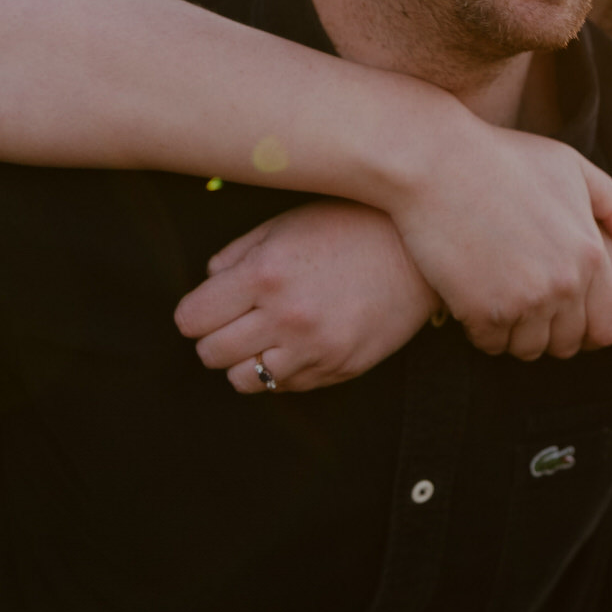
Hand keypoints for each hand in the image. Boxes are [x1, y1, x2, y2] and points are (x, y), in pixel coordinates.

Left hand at [175, 202, 435, 393]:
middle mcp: (286, 316)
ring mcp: (315, 348)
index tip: (208, 306)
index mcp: (265, 274)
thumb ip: (238, 254)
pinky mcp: (339, 368)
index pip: (192, 319)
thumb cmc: (349, 227)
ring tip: (264, 337)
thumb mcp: (286, 224)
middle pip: (211, 353)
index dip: (195, 312)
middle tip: (235, 320)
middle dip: (215, 336)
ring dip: (245, 360)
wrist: (418, 251)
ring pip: (243, 380)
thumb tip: (209, 284)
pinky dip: (282, 368)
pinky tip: (299, 341)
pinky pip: (286, 386)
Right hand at [389, 120, 611, 359]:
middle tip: (523, 304)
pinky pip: (490, 344)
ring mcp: (524, 301)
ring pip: (528, 349)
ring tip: (498, 299)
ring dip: (514, 334)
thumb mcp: (571, 168)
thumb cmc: (504, 158)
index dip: (588, 328)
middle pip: (568, 343)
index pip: (608, 327)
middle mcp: (565, 284)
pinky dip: (482, 330)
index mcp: (591, 254)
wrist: (436, 160)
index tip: (564, 313)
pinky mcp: (481, 310)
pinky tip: (471, 298)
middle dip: (549, 331)